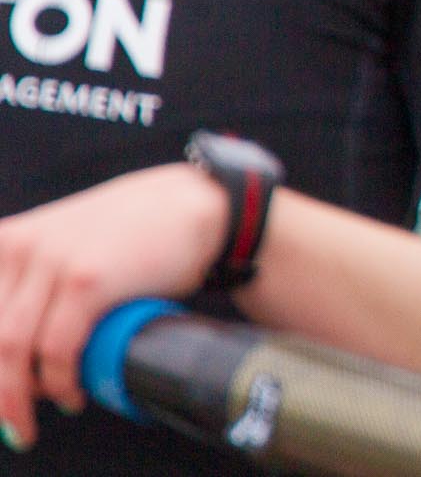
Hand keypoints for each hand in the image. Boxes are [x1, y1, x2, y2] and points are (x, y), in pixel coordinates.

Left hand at [0, 165, 226, 448]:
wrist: (195, 204)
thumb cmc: (137, 230)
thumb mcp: (67, 241)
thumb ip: (36, 277)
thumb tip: (22, 348)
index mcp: (9, 241)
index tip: (3, 393)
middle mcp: (20, 247)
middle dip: (1, 389)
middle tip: (17, 422)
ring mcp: (53, 261)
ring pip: (13, 350)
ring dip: (22, 396)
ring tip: (47, 412)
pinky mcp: (87, 280)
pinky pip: (57, 349)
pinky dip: (61, 382)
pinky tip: (72, 394)